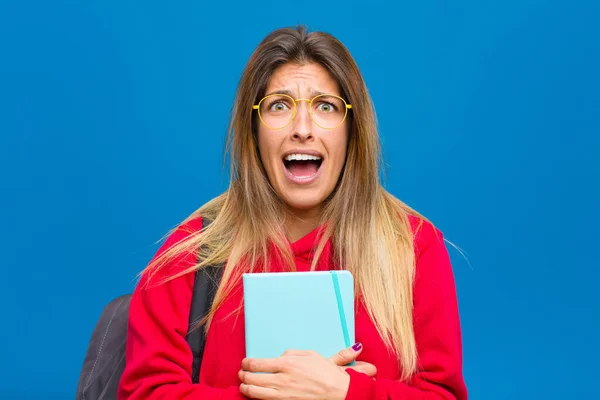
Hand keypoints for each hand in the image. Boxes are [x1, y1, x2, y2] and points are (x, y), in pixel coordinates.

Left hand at [239, 343, 375, 399]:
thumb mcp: (310, 354)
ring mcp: (283, 394)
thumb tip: (279, 356)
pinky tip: (256, 395)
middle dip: (243, 375)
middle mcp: (282, 379)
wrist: (339, 391)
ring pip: (255, 393)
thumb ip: (291, 353)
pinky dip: (257, 398)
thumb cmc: (326, 372)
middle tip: (241, 373)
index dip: (247, 363)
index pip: (257, 363)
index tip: (245, 362)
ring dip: (246, 388)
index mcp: (287, 364)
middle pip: (253, 378)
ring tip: (244, 385)